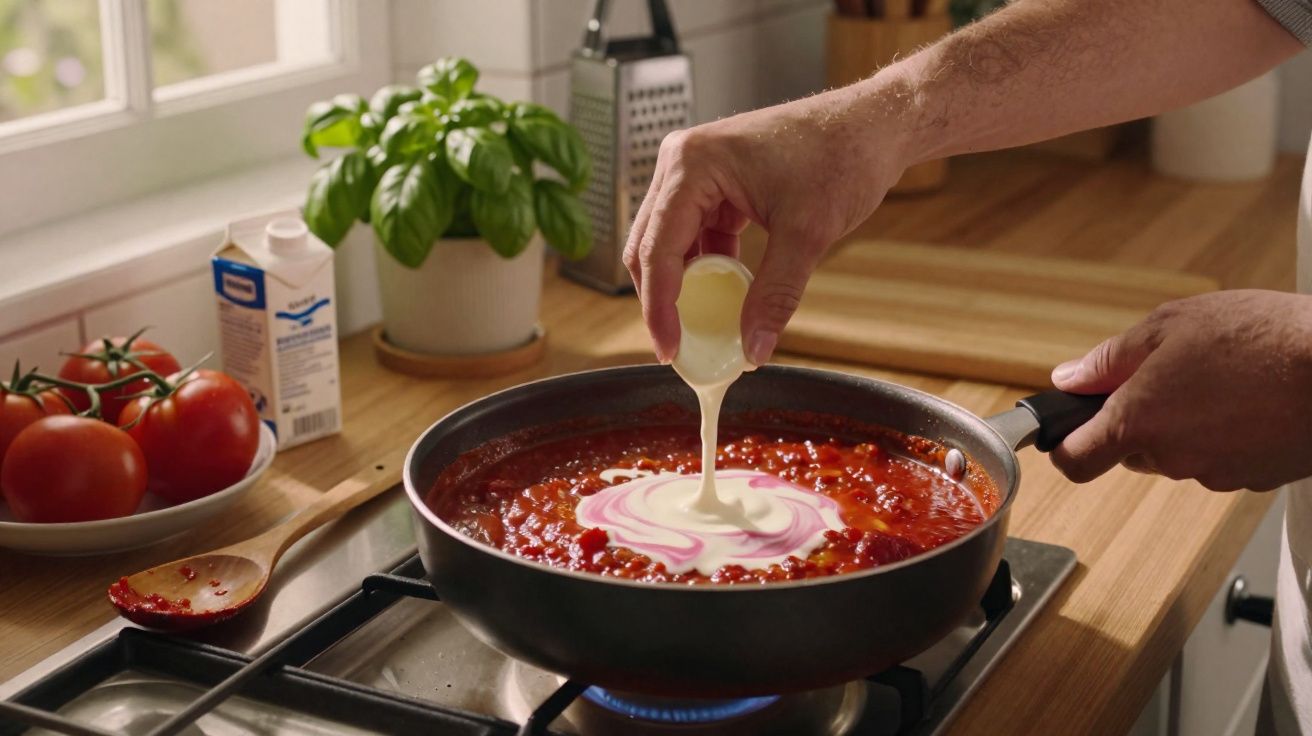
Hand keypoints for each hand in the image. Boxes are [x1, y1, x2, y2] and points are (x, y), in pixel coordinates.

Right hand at [623, 86, 910, 363]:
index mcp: (692, 164)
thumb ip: (775, 295)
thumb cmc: (843, 155)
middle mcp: (683, 162)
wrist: (873, 126)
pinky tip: (725, 295)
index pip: (656, 248)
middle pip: (650, 246)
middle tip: (679, 347)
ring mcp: (696, 172)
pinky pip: (695, 236)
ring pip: (668, 244)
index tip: (670, 349)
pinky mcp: (715, 185)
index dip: (659, 306)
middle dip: (662, 299)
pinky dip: (706, 269)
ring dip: (684, 286)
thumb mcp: (807, 233)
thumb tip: (754, 349)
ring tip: (701, 327)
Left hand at [1049, 290, 1311, 491]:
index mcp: (1138, 423)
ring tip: (1223, 379)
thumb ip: (1110, 359)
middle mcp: (1172, 458)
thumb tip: (1069, 378)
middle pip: (1131, 451)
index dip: (1064, 446)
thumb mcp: (1169, 326)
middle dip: (1138, 419)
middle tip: (1168, 375)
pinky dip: (1226, 434)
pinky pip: (1222, 458)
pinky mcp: (1255, 479)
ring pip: (1179, 453)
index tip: (1066, 429)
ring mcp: (1216, 474)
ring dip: (1186, 423)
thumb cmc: (1261, 339)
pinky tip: (1251, 399)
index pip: (1075, 461)